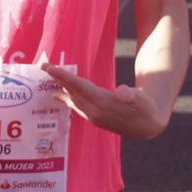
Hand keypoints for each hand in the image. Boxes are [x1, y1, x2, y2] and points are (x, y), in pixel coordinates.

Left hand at [43, 64, 170, 139]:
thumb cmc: (146, 108)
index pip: (80, 87)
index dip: (64, 77)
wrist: (148, 126)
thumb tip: (122, 92)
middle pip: (72, 92)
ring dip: (61, 87)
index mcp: (104, 104)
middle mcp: (95, 111)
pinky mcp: (94, 118)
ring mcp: (93, 116)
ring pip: (73, 99)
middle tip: (44, 65)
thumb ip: (131, 96)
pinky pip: (76, 106)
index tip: (50, 68)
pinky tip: (57, 96)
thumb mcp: (142, 100)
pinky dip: (66, 98)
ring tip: (49, 77)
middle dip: (58, 79)